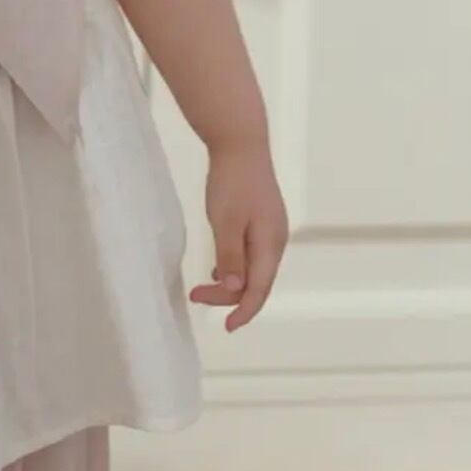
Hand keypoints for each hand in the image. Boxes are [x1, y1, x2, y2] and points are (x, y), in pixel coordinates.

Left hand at [188, 141, 288, 332]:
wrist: (241, 143)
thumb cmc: (232, 181)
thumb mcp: (225, 221)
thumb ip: (229, 257)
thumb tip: (234, 289)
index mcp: (270, 244)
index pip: (259, 290)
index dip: (243, 311)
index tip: (226, 327)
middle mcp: (276, 240)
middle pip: (256, 282)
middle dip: (228, 296)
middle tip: (195, 295)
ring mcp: (271, 229)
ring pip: (254, 268)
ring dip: (230, 282)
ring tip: (202, 288)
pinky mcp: (263, 219)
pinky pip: (251, 254)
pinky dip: (235, 266)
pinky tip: (217, 268)